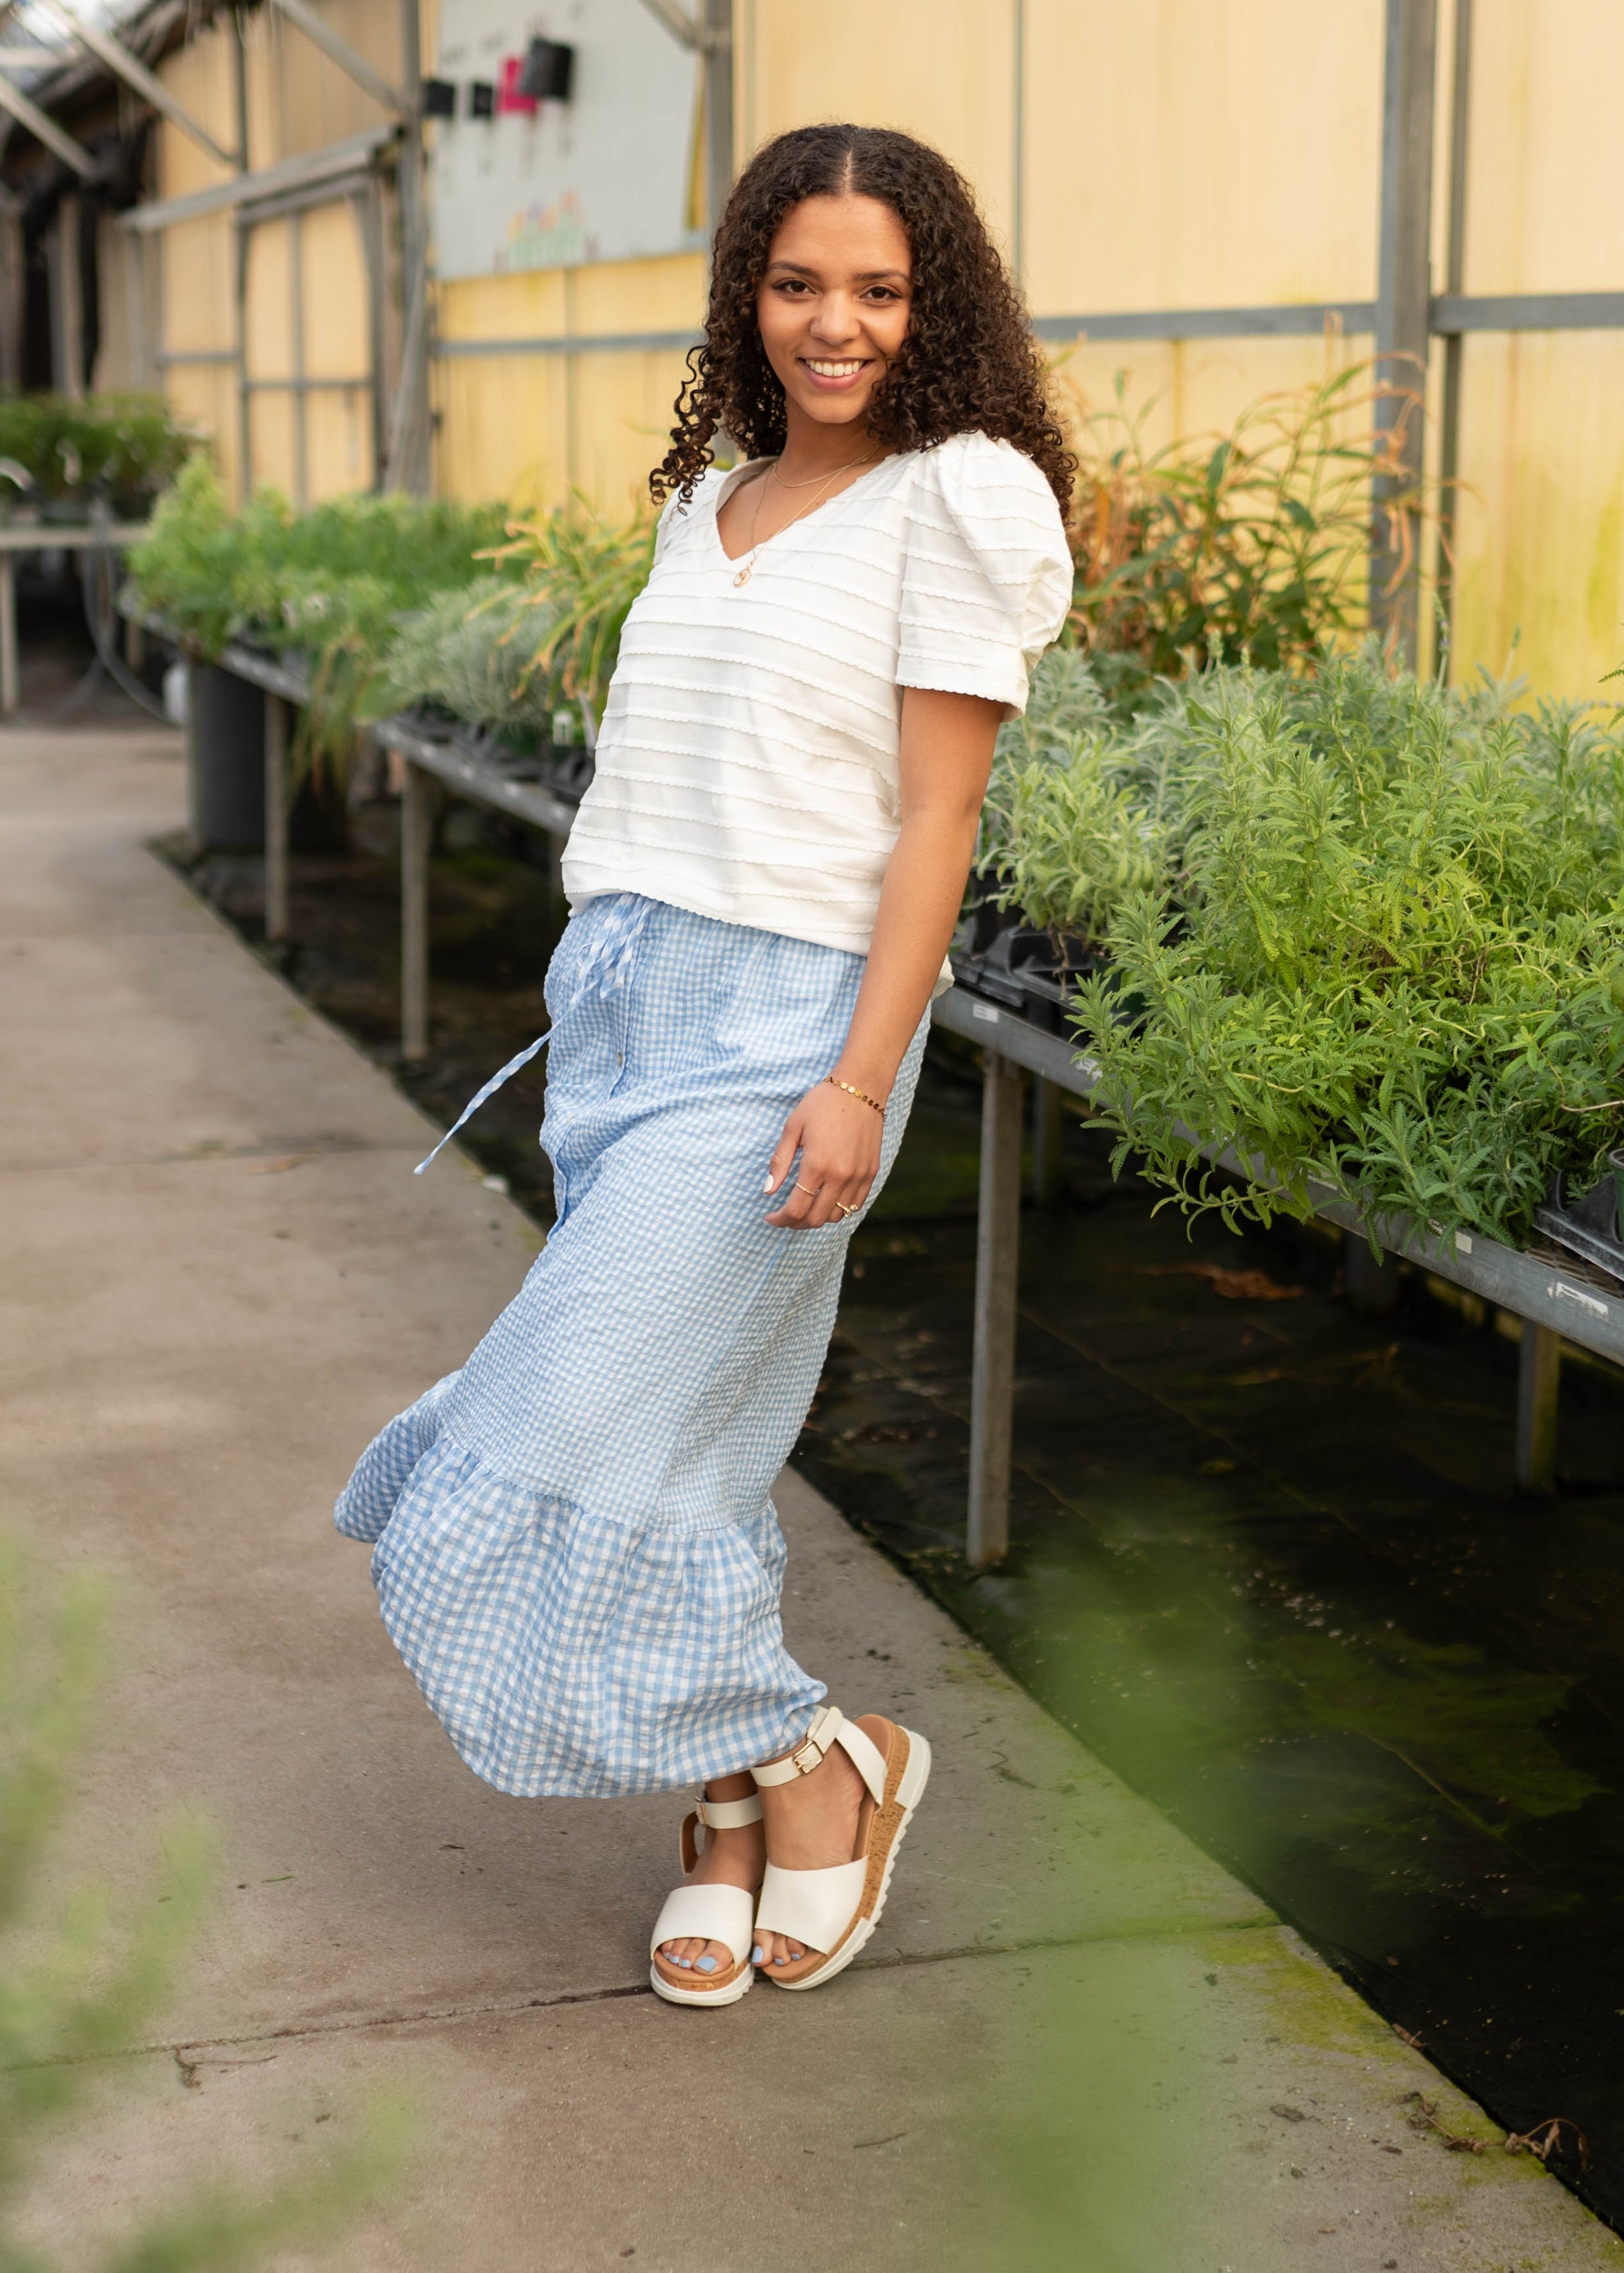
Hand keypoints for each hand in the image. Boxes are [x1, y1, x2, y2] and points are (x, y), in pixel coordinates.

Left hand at [764, 1080, 883, 1227]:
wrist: (861, 1088)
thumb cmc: (822, 1103)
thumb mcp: (793, 1127)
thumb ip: (780, 1162)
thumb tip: (768, 1190)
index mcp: (817, 1165)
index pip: (796, 1209)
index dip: (779, 1219)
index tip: (770, 1217)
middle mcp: (840, 1176)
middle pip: (815, 1219)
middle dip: (795, 1223)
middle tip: (784, 1216)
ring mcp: (859, 1176)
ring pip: (837, 1216)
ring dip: (817, 1218)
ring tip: (805, 1207)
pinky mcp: (871, 1173)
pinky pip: (855, 1205)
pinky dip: (838, 1209)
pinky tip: (826, 1199)